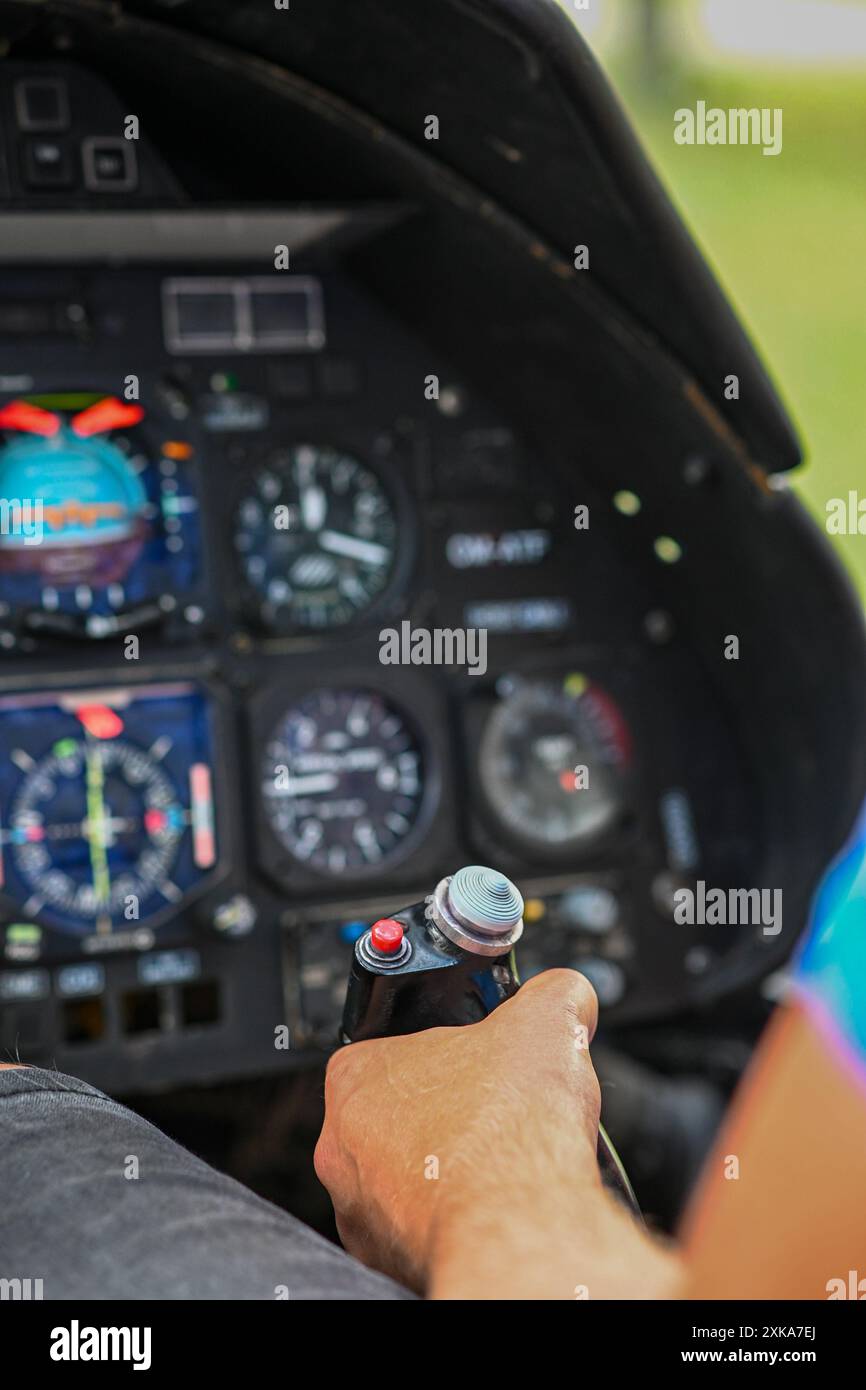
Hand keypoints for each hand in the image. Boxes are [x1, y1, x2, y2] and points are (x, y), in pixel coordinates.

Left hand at [315, 968, 678, 1297]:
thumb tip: (567, 993)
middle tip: (495, 1110)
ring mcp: (360, 1210)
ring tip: (500, 1159)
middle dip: (449, 1112)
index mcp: (356, 1077)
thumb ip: (553, 993)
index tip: (478, 1061)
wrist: (520, 1226)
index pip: (391, 1048)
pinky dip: (454, 1213)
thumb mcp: (547, 1021)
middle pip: (399, 1115)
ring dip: (448, 1165)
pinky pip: (419, 1225)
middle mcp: (340, 1148)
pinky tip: (493, 1200)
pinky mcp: (386, 1258)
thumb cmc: (509, 1132)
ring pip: (407, 1174)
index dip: (444, 1050)